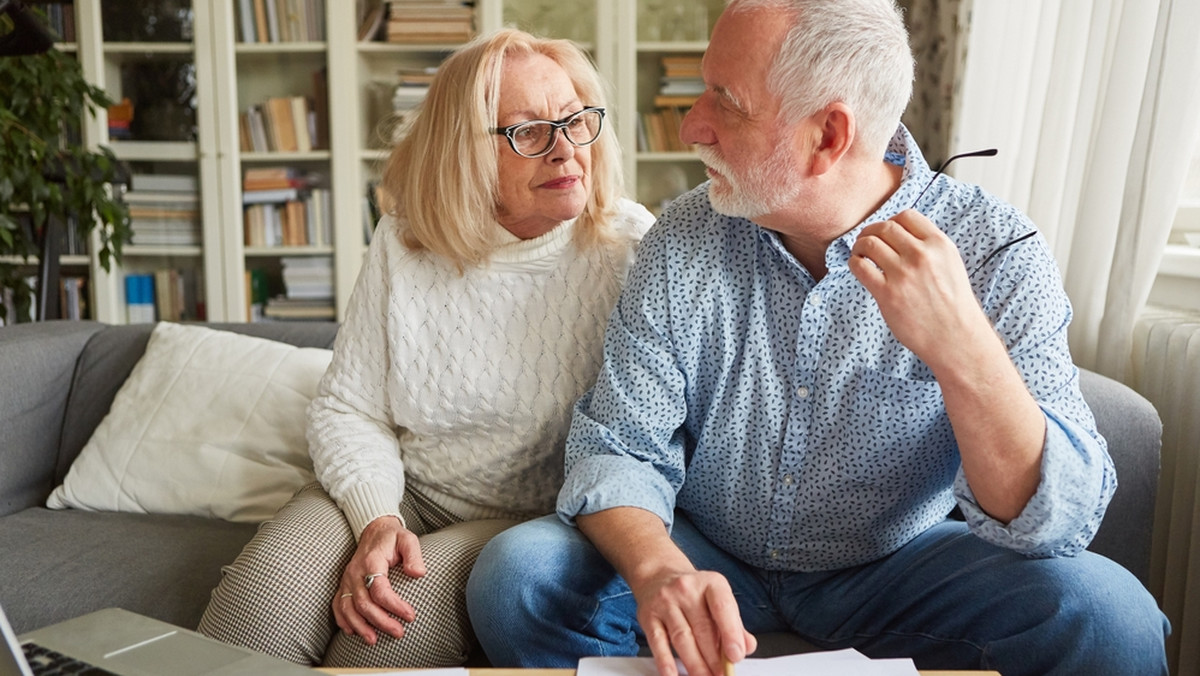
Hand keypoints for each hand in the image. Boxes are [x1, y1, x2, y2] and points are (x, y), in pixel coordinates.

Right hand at [332, 515, 426, 643]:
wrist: (374, 530)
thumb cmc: (393, 537)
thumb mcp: (408, 539)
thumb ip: (414, 554)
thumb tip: (418, 573)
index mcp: (371, 561)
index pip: (380, 590)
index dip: (394, 605)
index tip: (410, 615)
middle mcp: (355, 572)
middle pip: (364, 603)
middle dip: (381, 621)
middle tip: (398, 632)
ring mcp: (347, 579)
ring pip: (348, 608)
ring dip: (360, 626)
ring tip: (373, 640)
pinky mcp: (344, 584)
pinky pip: (338, 604)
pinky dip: (343, 620)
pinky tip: (352, 631)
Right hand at [633, 569, 755, 675]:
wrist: (658, 575)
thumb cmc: (693, 592)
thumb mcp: (717, 599)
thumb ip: (734, 624)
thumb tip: (746, 647)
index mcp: (710, 583)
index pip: (722, 608)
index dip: (731, 633)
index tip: (736, 656)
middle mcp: (686, 589)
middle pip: (702, 629)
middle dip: (714, 658)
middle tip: (721, 675)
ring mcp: (665, 602)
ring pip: (682, 638)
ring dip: (695, 664)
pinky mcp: (648, 616)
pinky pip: (658, 643)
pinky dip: (666, 662)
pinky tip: (673, 675)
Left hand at [848, 209, 991, 369]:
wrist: (955, 337)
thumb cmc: (952, 304)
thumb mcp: (950, 264)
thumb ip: (930, 247)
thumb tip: (900, 235)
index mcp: (939, 245)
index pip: (907, 216)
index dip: (891, 221)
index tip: (885, 232)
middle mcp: (922, 255)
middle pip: (885, 227)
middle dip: (871, 231)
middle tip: (865, 240)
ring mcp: (903, 274)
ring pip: (869, 243)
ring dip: (859, 245)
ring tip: (860, 254)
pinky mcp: (887, 293)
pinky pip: (860, 266)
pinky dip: (854, 263)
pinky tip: (858, 267)